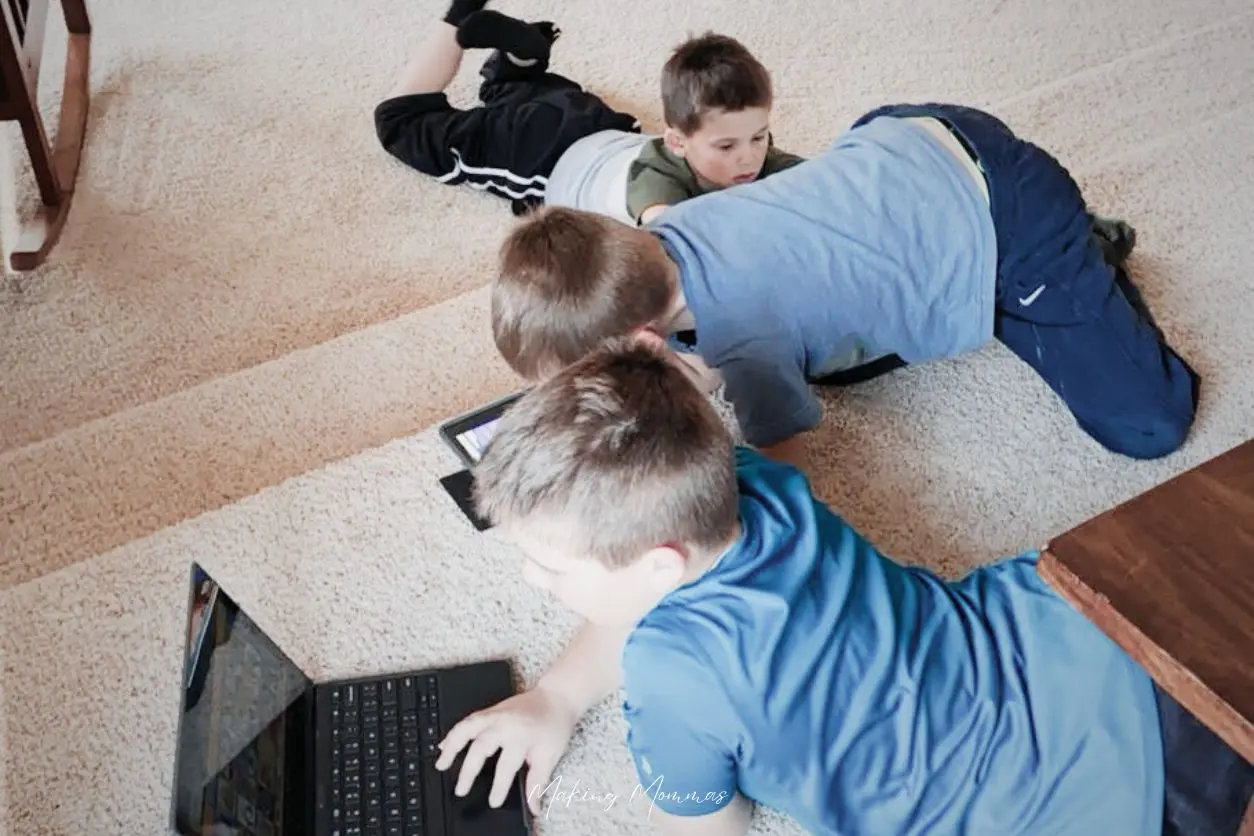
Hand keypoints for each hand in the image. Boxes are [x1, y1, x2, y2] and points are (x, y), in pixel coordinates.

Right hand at [434, 684, 580, 813]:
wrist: (557, 697)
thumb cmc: (555, 724)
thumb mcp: (550, 754)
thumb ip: (537, 782)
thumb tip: (534, 807)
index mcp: (521, 734)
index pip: (506, 765)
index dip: (499, 787)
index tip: (493, 802)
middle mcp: (505, 723)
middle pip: (481, 746)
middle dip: (469, 770)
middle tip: (461, 790)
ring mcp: (495, 714)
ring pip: (467, 728)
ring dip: (452, 746)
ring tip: (441, 764)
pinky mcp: (491, 711)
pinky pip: (468, 721)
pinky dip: (454, 733)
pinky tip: (444, 744)